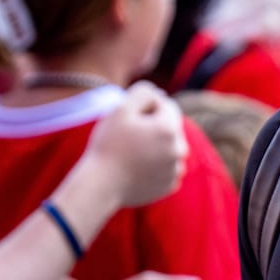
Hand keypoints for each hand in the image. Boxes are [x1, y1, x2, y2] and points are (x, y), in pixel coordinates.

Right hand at [81, 81, 187, 207]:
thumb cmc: (108, 145)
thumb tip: (160, 95)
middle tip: (128, 138)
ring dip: (156, 146)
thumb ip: (144, 92)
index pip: (167, 106)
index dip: (147, 109)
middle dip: (153, 127)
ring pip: (169, 147)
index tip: (130, 121)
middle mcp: (179, 149)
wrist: (99, 186)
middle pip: (170, 127)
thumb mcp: (121, 109)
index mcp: (170, 128)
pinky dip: (156, 165)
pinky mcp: (169, 185)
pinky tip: (137, 168)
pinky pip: (167, 167)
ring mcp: (176, 169)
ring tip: (132, 154)